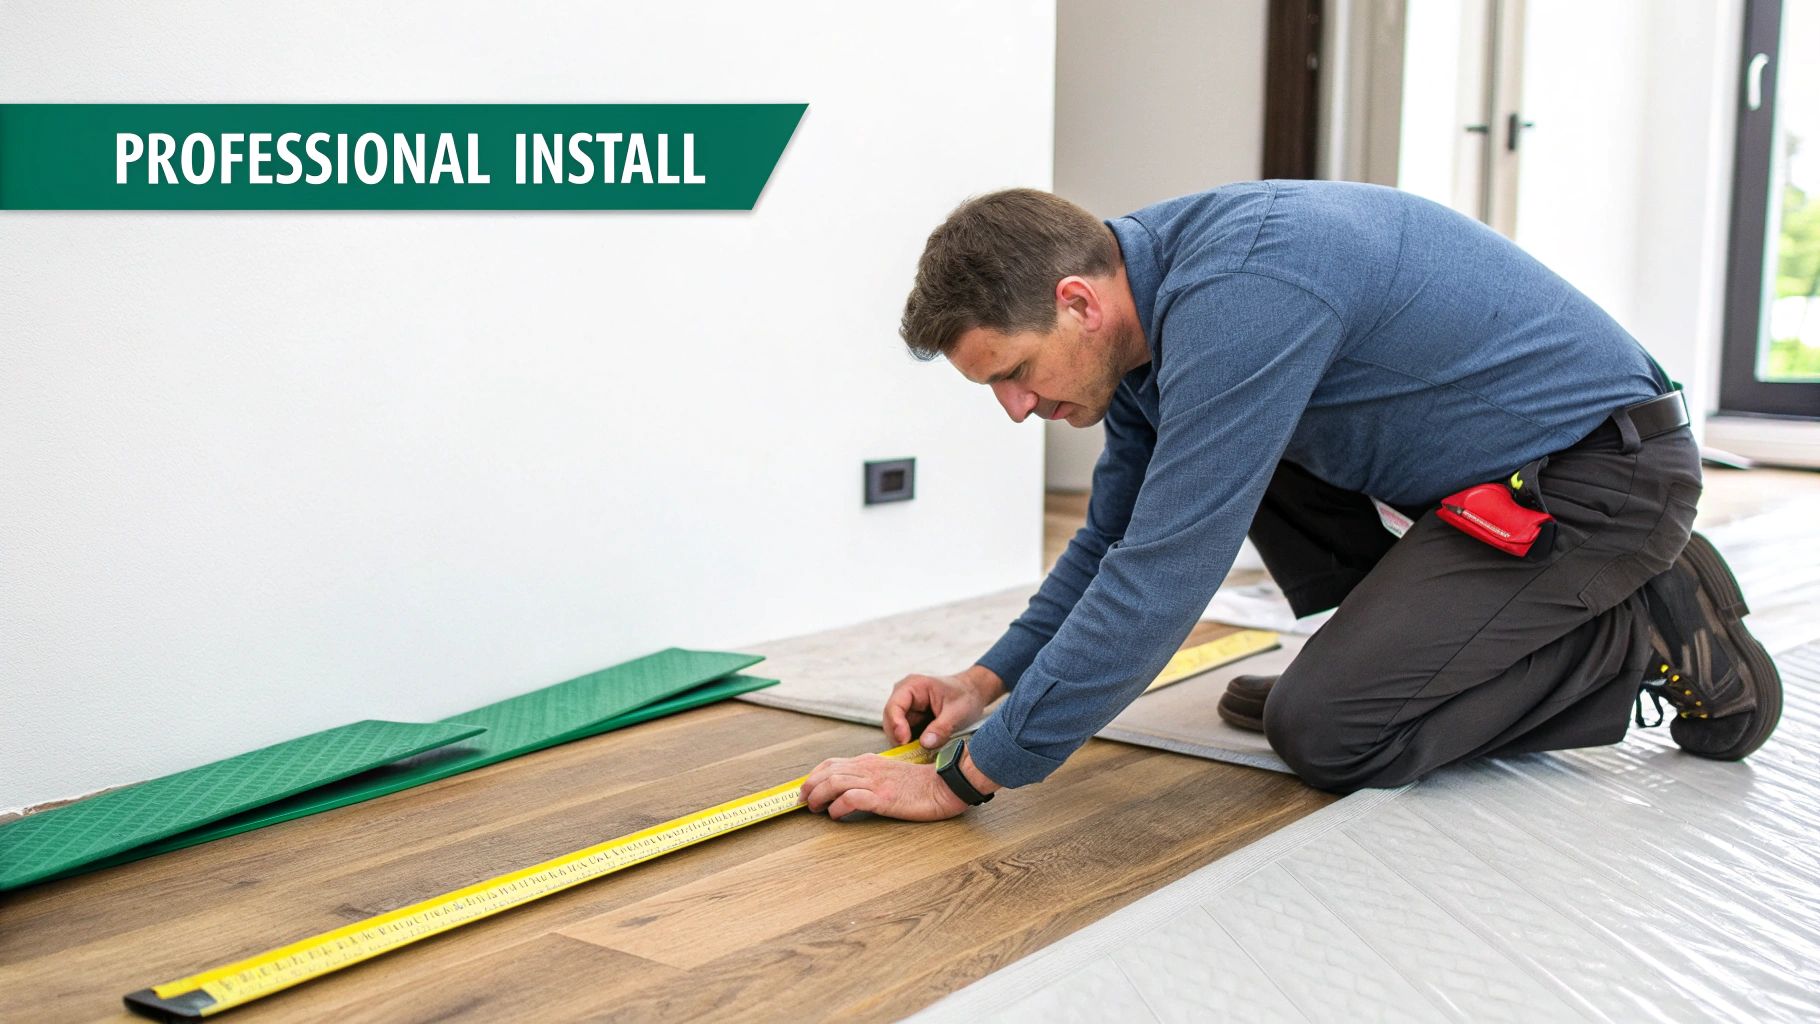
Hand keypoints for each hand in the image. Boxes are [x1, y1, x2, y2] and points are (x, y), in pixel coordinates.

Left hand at [799, 754, 967, 821]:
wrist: (945, 785)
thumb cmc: (920, 784)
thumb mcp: (890, 775)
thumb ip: (871, 777)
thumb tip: (849, 791)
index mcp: (870, 761)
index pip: (832, 763)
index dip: (814, 776)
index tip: (806, 789)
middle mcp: (869, 768)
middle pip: (828, 772)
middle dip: (810, 787)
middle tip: (804, 802)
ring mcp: (876, 782)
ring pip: (834, 782)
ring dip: (819, 796)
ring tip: (815, 809)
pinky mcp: (884, 797)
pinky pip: (852, 799)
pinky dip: (838, 808)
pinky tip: (836, 816)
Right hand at [883, 665, 1003, 749]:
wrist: (972, 693)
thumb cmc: (965, 696)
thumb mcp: (958, 712)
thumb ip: (941, 728)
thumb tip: (925, 743)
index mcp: (912, 686)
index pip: (894, 707)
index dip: (896, 725)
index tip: (904, 742)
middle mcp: (904, 696)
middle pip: (890, 720)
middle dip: (899, 738)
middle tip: (911, 754)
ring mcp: (906, 708)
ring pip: (895, 730)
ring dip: (905, 743)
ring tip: (919, 754)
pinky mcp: (910, 720)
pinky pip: (904, 735)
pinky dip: (911, 745)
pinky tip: (921, 752)